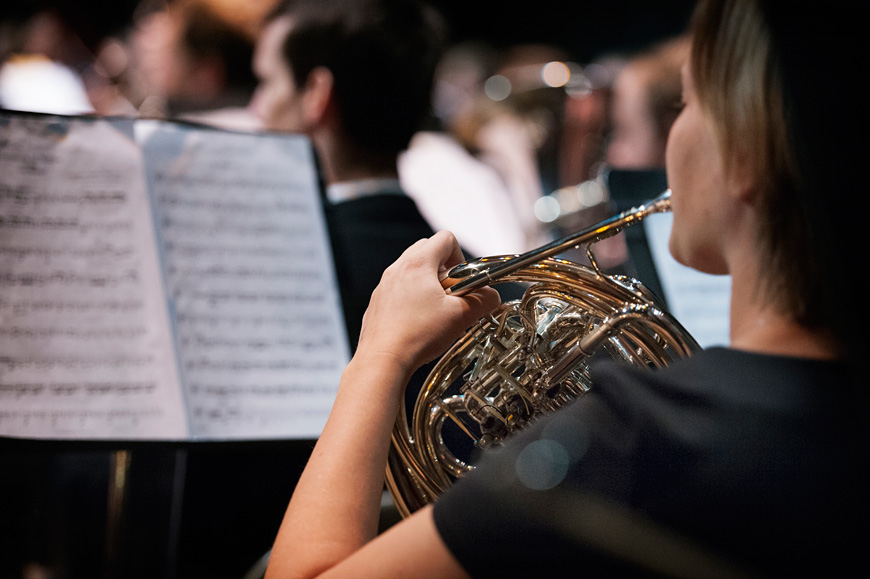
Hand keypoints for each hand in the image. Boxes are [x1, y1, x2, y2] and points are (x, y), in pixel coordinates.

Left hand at [355, 231, 500, 376]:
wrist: (383, 360)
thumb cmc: (417, 336)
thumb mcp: (461, 316)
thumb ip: (483, 301)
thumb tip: (492, 297)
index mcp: (418, 264)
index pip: (445, 239)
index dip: (460, 256)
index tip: (463, 279)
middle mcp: (397, 269)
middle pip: (427, 250)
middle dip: (444, 268)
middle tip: (452, 292)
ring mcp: (384, 286)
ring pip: (411, 270)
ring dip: (427, 283)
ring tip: (436, 309)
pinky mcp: (378, 303)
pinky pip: (398, 289)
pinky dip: (411, 298)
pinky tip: (419, 321)